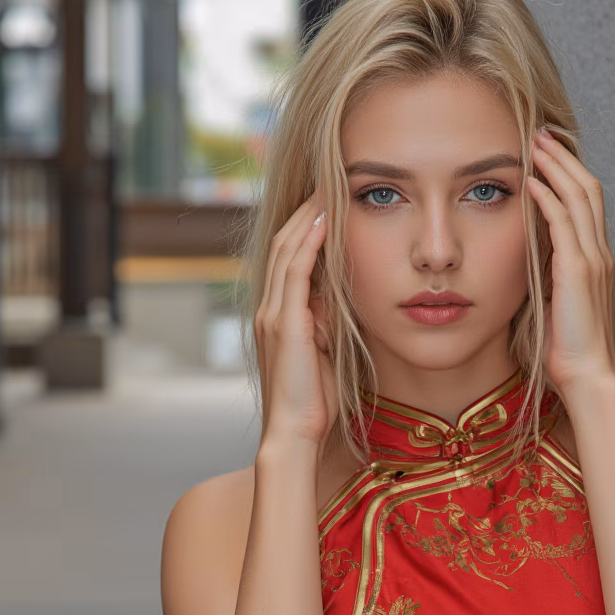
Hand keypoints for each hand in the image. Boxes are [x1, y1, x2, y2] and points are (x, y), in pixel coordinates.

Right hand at [253, 191, 337, 451]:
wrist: (294, 434)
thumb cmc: (314, 403)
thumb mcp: (326, 353)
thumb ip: (330, 324)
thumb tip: (344, 299)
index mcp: (279, 316)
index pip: (289, 259)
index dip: (307, 229)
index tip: (330, 204)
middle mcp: (270, 309)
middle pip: (284, 244)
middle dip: (305, 211)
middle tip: (328, 181)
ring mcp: (274, 314)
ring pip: (287, 250)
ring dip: (308, 217)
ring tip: (328, 189)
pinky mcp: (285, 323)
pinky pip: (295, 271)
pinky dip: (309, 243)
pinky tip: (325, 221)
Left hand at [527, 128, 614, 398]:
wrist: (589, 379)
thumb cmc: (569, 355)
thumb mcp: (555, 310)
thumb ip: (546, 284)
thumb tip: (525, 270)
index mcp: (596, 263)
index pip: (587, 205)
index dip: (569, 175)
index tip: (547, 155)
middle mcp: (600, 255)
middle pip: (588, 189)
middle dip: (564, 158)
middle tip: (541, 133)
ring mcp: (593, 261)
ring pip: (580, 197)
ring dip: (556, 167)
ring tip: (535, 142)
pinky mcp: (579, 272)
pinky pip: (565, 223)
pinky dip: (549, 198)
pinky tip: (532, 181)